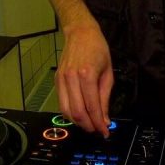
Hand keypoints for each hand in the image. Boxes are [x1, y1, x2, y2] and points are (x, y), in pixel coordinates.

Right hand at [55, 22, 112, 136]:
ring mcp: (62, 79)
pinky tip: (79, 115)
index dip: (98, 123)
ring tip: (89, 124)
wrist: (80, 33)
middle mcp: (71, 78)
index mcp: (87, 75)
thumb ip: (105, 97)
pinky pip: (61, 103)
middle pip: (77, 112)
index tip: (104, 132)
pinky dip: (69, 113)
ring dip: (78, 122)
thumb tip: (105, 118)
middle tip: (97, 130)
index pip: (92, 107)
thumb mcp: (108, 72)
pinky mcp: (56, 80)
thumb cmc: (97, 49)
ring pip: (66, 110)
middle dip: (88, 126)